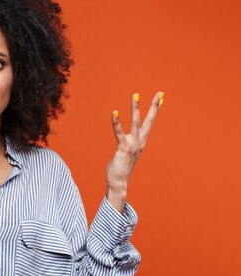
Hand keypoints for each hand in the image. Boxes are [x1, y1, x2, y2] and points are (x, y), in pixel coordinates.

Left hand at [105, 92, 163, 210]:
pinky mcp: (123, 148)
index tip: (161, 98)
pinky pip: (119, 132)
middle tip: (159, 92)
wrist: (119, 183)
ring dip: (135, 108)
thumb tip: (124, 143)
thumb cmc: (120, 168)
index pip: (149, 123)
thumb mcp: (126, 153)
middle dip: (154, 106)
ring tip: (135, 95)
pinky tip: (114, 112)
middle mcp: (139, 142)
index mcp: (141, 141)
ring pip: (135, 123)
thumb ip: (126, 145)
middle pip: (149, 120)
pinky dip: (116, 122)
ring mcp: (132, 144)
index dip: (155, 110)